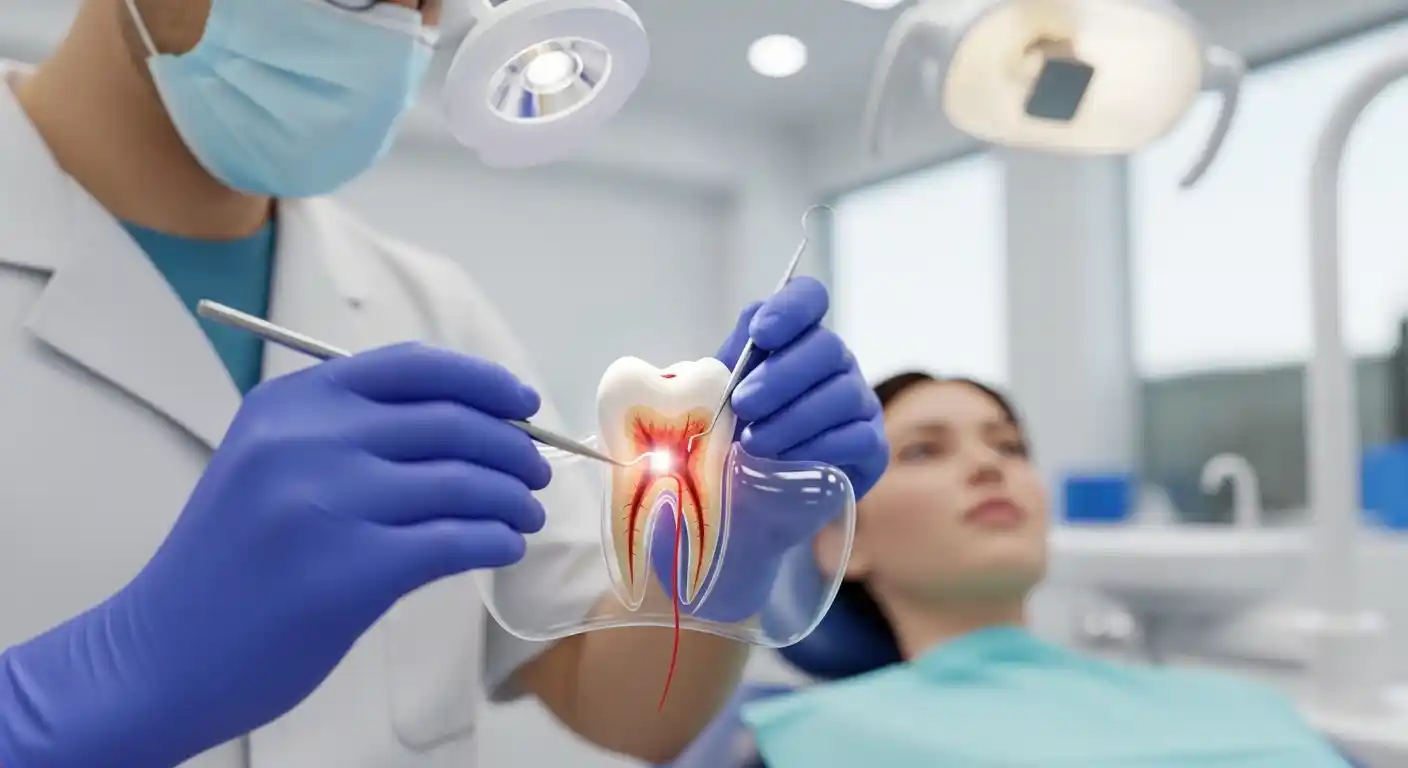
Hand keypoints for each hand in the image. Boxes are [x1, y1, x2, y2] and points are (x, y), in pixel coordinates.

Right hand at [0, 343, 550, 767]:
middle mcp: (309, 440)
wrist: (162, 651)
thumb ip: (349, 433)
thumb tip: (472, 424)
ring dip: (512, 498)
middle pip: (450, 422)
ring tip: (526, 515)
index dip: (482, 381)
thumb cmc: (230, 560)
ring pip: (463, 482)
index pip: (413, 368)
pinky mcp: (351, 570)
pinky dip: (494, 540)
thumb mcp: (268, 465)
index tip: (523, 401)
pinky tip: (502, 547)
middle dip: (512, 447)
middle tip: (536, 473)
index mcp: (291, 403)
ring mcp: (329, 503)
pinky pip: (455, 539)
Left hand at [721, 276, 887, 498]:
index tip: (760, 335)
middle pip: (826, 347)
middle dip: (779, 377)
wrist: (752, 501)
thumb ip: (721, 369)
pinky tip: (788, 462)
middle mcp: (836, 363)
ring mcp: (859, 403)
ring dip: (793, 418)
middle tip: (743, 405)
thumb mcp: (717, 399)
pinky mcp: (872, 447)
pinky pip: (857, 437)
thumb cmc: (734, 439)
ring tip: (754, 443)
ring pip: (841, 394)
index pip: (809, 298)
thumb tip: (731, 341)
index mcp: (797, 339)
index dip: (789, 309)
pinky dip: (818, 448)